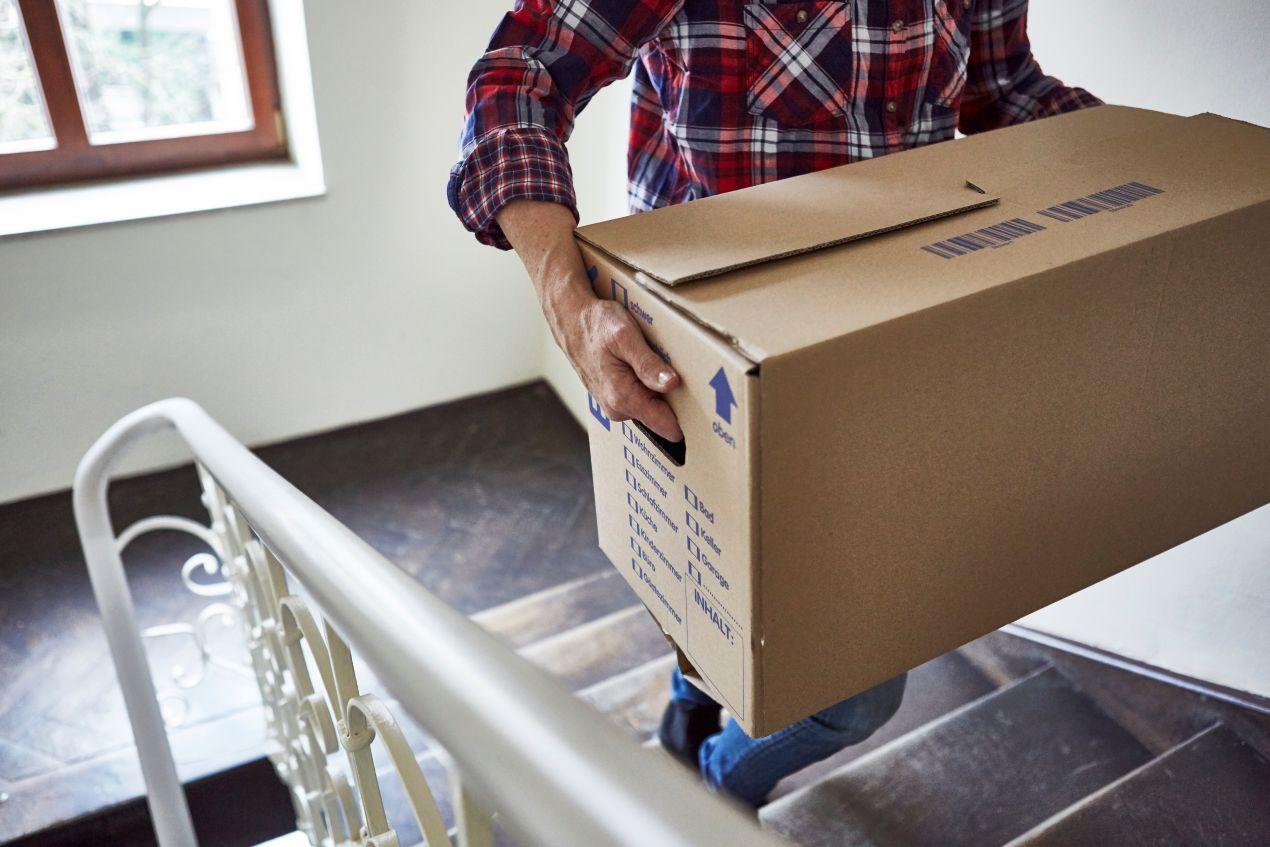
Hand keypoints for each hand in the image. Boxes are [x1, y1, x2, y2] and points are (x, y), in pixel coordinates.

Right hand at [496, 200, 682, 440]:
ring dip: (662, 391)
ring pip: (653, 406)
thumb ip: (648, 364)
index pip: (666, 425)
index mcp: (623, 398)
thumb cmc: (596, 324)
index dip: (689, 419)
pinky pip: (642, 399)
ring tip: (666, 367)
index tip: (709, 416)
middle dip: (677, 401)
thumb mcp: (626, 338)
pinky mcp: (615, 396)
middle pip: (662, 415)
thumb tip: (671, 385)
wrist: (570, 318)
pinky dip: (650, 386)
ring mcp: (615, 404)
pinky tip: (649, 367)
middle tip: (687, 376)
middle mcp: (618, 408)